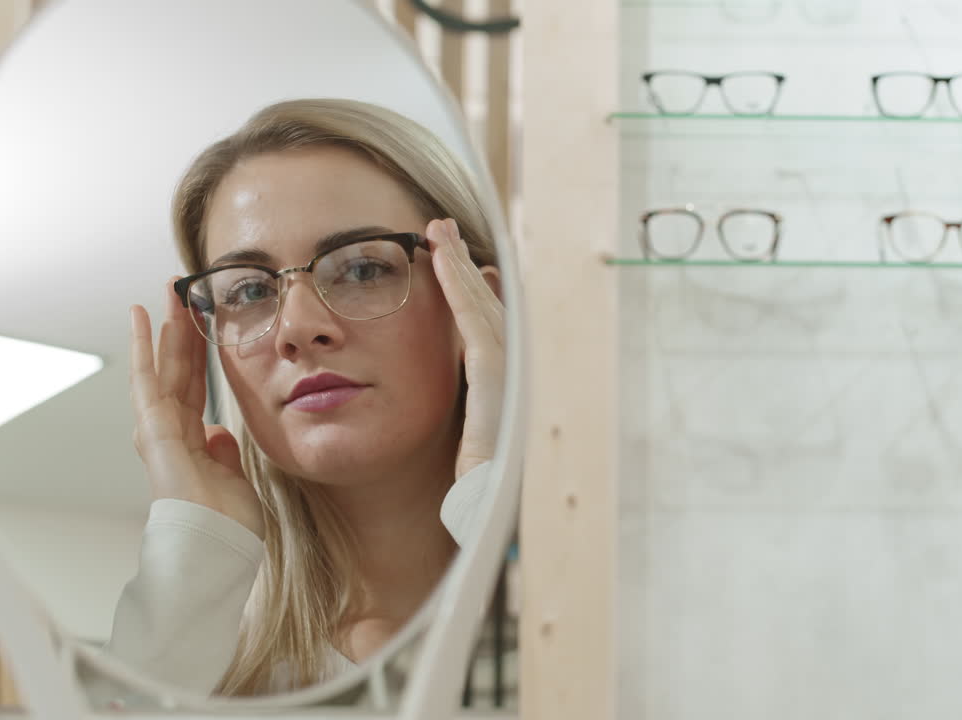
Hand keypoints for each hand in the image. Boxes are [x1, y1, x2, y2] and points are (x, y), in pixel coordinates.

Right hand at [128, 280, 264, 538]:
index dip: (196, 352)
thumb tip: (219, 433)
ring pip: (162, 367)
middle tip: (181, 291)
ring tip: (167, 291)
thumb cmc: (226, 527)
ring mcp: (159, 431)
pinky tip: (142, 317)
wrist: (217, 550)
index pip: (194, 385)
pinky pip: (147, 381)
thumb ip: (224, 453)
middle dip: (179, 330)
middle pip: (176, 369)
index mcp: (192, 441)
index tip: (200, 321)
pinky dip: (144, 348)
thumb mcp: (235, 478)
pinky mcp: (154, 432)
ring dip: (164, 328)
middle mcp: (171, 432)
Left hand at [427, 218, 504, 479]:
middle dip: (467, 268)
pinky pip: (476, 325)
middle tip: (442, 231)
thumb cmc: (482, 501)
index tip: (456, 264)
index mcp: (517, 390)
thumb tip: (467, 401)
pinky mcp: (501, 382)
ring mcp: (518, 377)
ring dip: (460, 266)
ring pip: (486, 307)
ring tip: (436, 232)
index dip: (474, 292)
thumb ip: (476, 418)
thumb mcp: (477, 451)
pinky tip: (441, 260)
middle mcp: (525, 376)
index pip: (494, 329)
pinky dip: (460, 289)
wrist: (494, 526)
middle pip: (494, 309)